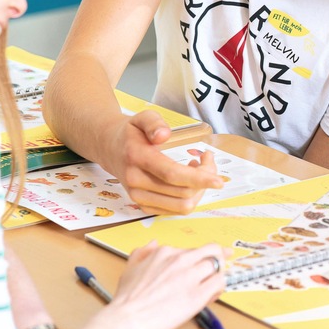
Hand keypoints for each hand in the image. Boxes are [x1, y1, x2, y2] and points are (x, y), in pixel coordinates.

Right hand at [106, 110, 223, 215]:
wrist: (110, 149)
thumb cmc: (131, 133)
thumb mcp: (142, 118)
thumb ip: (154, 123)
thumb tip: (163, 135)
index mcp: (138, 158)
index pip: (172, 175)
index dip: (198, 179)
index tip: (218, 181)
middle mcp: (136, 182)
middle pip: (182, 192)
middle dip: (204, 179)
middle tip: (207, 160)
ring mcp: (139, 197)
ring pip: (182, 206)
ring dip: (199, 190)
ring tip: (198, 169)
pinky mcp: (143, 206)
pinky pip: (175, 211)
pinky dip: (189, 198)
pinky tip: (187, 180)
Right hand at [110, 241, 225, 328]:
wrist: (127, 319)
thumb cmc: (126, 300)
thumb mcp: (130, 268)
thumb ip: (142, 253)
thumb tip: (153, 243)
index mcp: (165, 252)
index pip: (191, 250)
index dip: (197, 260)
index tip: (198, 267)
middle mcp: (180, 260)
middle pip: (211, 250)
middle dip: (218, 257)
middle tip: (222, 263)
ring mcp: (190, 276)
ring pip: (218, 264)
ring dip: (219, 272)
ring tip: (215, 283)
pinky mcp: (198, 294)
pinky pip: (219, 282)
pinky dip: (220, 287)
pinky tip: (214, 293)